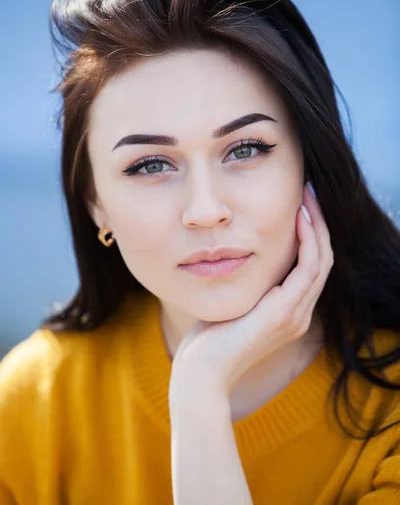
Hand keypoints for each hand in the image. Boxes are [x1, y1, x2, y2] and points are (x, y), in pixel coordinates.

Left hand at [170, 183, 333, 396]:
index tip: (299, 204)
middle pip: (323, 258)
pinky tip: (298, 218)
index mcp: (290, 312)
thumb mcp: (234, 304)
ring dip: (316, 224)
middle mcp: (299, 314)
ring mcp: (295, 316)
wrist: (201, 373)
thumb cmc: (209, 339)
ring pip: (321, 259)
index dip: (311, 233)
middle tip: (308, 191)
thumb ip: (247, 284)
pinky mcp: (284, 314)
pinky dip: (308, 241)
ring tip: (306, 196)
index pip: (311, 266)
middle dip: (318, 222)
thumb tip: (238, 255)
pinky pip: (307, 269)